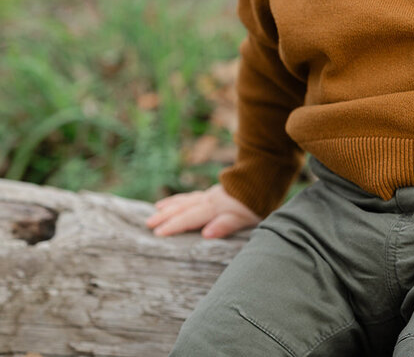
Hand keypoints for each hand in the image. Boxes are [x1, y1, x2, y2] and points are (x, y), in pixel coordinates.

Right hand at [146, 184, 261, 238]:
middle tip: (148, 224)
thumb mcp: (245, 217)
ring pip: (185, 200)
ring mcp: (211, 195)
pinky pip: (192, 196)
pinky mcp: (215, 193)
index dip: (173, 226)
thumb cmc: (257, 202)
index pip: (189, 218)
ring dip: (170, 206)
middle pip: (183, 208)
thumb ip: (226, 225)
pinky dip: (180, 200)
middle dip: (165, 216)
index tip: (157, 234)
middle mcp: (209, 199)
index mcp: (214, 207)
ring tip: (155, 211)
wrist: (265, 178)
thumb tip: (205, 235)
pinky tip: (175, 202)